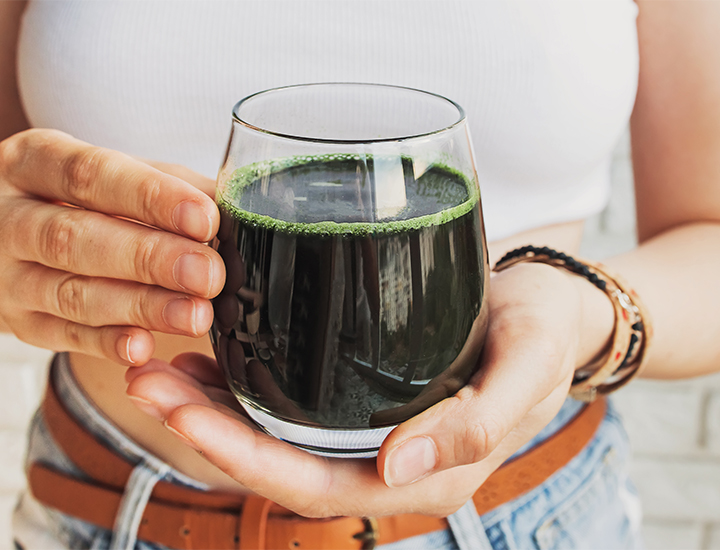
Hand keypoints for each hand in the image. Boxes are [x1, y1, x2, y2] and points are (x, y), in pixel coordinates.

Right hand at [0, 129, 224, 363]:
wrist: (9, 237)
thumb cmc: (81, 200)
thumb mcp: (116, 177)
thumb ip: (171, 186)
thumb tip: (234, 204)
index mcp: (34, 162)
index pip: (90, 174)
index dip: (149, 197)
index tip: (204, 218)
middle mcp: (10, 217)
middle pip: (75, 238)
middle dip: (149, 258)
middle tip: (208, 274)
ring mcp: (8, 275)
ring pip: (71, 293)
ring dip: (140, 306)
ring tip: (195, 315)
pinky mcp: (19, 321)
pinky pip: (62, 336)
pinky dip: (106, 343)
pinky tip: (144, 346)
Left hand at [126, 262, 596, 517]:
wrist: (552, 311)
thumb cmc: (544, 335)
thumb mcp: (527, 369)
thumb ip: (476, 425)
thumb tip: (399, 471)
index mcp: (425, 476)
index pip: (316, 486)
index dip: (243, 458)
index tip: (182, 411)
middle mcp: (386, 464)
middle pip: (279, 463)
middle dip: (206, 429)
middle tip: (146, 376)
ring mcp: (369, 434)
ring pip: (276, 436)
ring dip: (212, 406)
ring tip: (154, 362)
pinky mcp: (360, 400)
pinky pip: (292, 407)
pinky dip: (243, 385)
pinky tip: (208, 352)